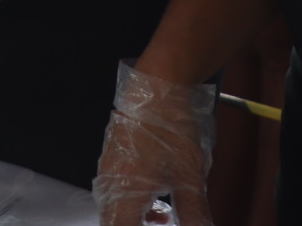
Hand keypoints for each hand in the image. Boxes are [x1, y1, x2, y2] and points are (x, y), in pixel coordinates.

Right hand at [94, 64, 216, 225]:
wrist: (157, 89)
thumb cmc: (170, 127)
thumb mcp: (190, 177)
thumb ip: (194, 214)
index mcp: (124, 190)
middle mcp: (109, 181)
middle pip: (114, 220)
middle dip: (137, 225)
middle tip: (165, 221)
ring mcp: (107, 167)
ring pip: (113, 207)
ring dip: (136, 217)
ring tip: (164, 215)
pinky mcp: (111, 157)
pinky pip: (115, 190)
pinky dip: (133, 201)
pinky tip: (156, 195)